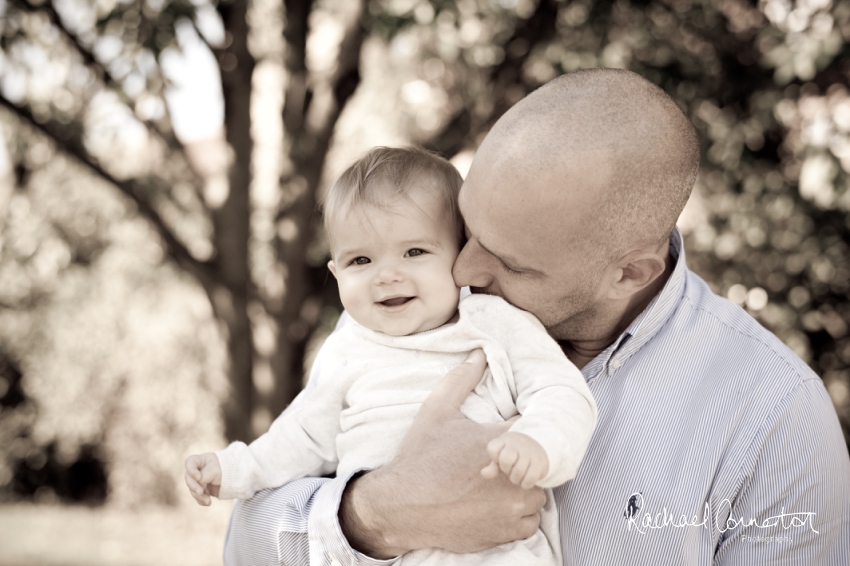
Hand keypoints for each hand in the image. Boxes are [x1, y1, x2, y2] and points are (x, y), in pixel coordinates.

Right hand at [184, 452, 221, 505]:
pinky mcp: (203, 490)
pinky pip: (198, 497)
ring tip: (208, 501)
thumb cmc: (226, 468)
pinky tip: (208, 503)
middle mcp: (197, 470)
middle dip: (194, 487)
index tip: (199, 477)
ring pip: (193, 489)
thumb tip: (197, 490)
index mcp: (200, 460)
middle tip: (200, 492)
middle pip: (189, 478)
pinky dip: (202, 500)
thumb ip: (203, 477)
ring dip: (199, 496)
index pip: (189, 462)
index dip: (191, 470)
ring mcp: (199, 481)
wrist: (236, 478)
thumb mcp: (214, 470)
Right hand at [339, 349, 546, 557]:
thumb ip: (462, 379)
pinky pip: (530, 521)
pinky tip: (497, 504)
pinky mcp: (508, 531)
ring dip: (525, 487)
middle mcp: (515, 475)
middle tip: (504, 459)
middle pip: (541, 463)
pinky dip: (519, 514)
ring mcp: (514, 506)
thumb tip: (480, 353)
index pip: (537, 426)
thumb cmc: (420, 456)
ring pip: (538, 492)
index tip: (518, 429)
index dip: (529, 427)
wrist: (402, 506)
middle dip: (526, 460)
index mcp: (503, 441)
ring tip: (500, 482)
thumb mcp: (437, 410)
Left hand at [481, 432, 548, 488]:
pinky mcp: (540, 463)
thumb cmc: (514, 454)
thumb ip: (492, 466)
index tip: (500, 459)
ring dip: (515, 479)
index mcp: (505, 440)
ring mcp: (530, 452)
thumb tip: (483, 473)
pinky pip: (530, 478)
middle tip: (510, 469)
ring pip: (518, 471)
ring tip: (517, 476)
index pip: (492, 449)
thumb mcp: (501, 457)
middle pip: (506, 460)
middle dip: (506, 469)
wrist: (539, 446)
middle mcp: (518, 444)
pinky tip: (525, 481)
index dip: (495, 458)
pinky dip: (525, 484)